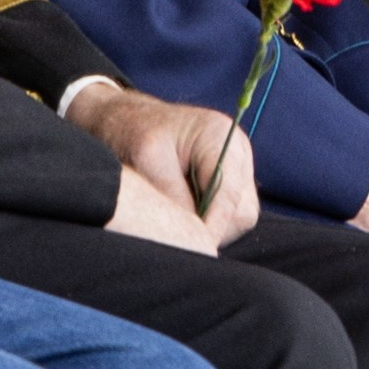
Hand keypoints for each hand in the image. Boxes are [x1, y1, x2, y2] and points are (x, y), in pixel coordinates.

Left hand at [71, 82, 258, 248]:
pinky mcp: (230, 178)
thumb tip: (193, 237)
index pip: (229, 195)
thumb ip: (174, 198)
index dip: (213, 227)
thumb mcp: (147, 162)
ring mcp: (237, 165)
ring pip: (239, 215)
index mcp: (220, 136)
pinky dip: (210, 221)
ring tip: (178, 222)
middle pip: (242, 210)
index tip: (194, 250)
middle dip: (213, 228)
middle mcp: (237, 150)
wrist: (127, 117)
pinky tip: (185, 214)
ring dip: (212, 226)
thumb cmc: (133, 131)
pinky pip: (230, 212)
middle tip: (178, 238)